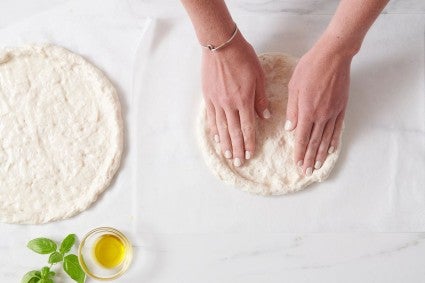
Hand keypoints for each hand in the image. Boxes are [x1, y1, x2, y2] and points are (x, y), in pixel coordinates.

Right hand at [202, 32, 269, 166]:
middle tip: (240, 162)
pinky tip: (217, 139)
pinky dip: (214, 130)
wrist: (220, 45)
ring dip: (226, 144)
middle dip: (238, 148)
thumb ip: (261, 98)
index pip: (247, 127)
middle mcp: (229, 104)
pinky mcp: (208, 97)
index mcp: (244, 100)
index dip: (250, 142)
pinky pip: (211, 118)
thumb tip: (265, 116)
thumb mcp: (258, 76)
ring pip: (221, 128)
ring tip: (228, 156)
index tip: (251, 154)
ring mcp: (216, 102)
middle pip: (234, 132)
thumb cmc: (242, 57)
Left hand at [285, 42, 352, 174]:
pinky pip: (338, 128)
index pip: (301, 138)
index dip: (298, 153)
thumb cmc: (310, 67)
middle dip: (309, 159)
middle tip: (306, 172)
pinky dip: (333, 141)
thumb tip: (290, 129)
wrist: (333, 55)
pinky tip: (331, 150)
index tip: (297, 164)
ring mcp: (333, 112)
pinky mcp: (342, 107)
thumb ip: (292, 110)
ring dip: (321, 154)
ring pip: (326, 139)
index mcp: (306, 111)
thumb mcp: (293, 86)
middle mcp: (321, 115)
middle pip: (314, 142)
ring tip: (317, 166)